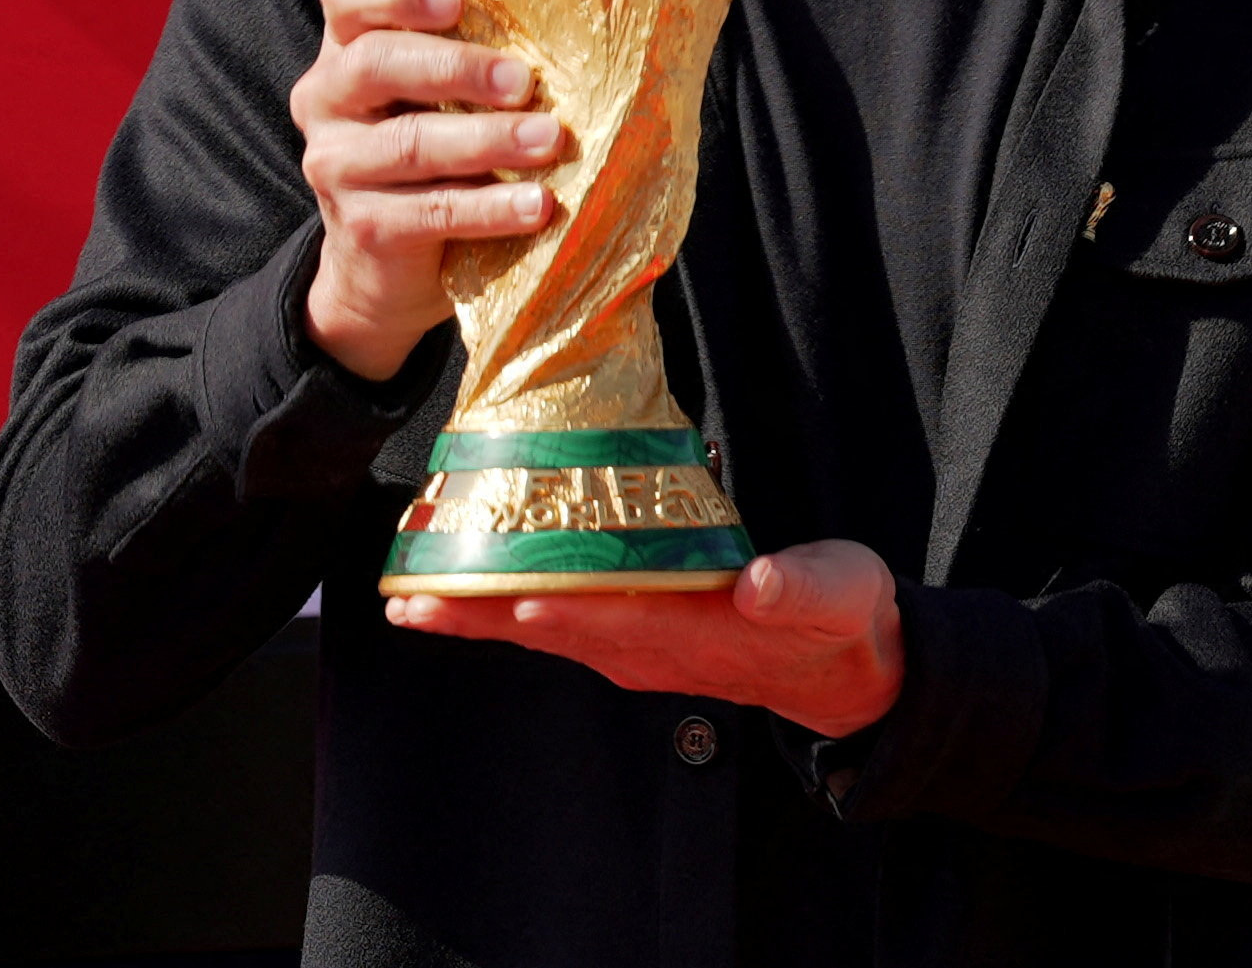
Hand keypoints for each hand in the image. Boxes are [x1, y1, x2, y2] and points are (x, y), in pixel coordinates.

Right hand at [290, 0, 563, 380]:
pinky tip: (537, 203)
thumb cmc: (433, 149)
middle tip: (523, 81)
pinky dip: (490, 206)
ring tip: (548, 139)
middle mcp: (326, 99)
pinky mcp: (363, 227)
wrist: (385, 263)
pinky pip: (431, 211)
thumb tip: (567, 20)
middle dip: (456, 67)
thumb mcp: (436, 93)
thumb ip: (469, 50)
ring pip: (410, 143)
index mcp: (345, 48)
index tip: (456, 0)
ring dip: (487, 140)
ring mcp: (336, 166)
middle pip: (376, 64)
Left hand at [386, 540, 905, 738]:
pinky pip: (555, 624)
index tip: (514, 598)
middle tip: (412, 601)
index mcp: (701, 631)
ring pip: (543, 631)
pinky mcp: (630, 637)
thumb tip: (762, 584)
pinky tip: (467, 596)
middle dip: (483, 616)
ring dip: (476, 618)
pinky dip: (504, 611)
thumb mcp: (839, 593)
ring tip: (411, 600)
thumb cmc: (837, 618)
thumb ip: (802, 588)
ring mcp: (636, 648)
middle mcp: (652, 647)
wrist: (839, 667)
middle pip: (555, 630)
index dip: (568, 609)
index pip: (622, 618)